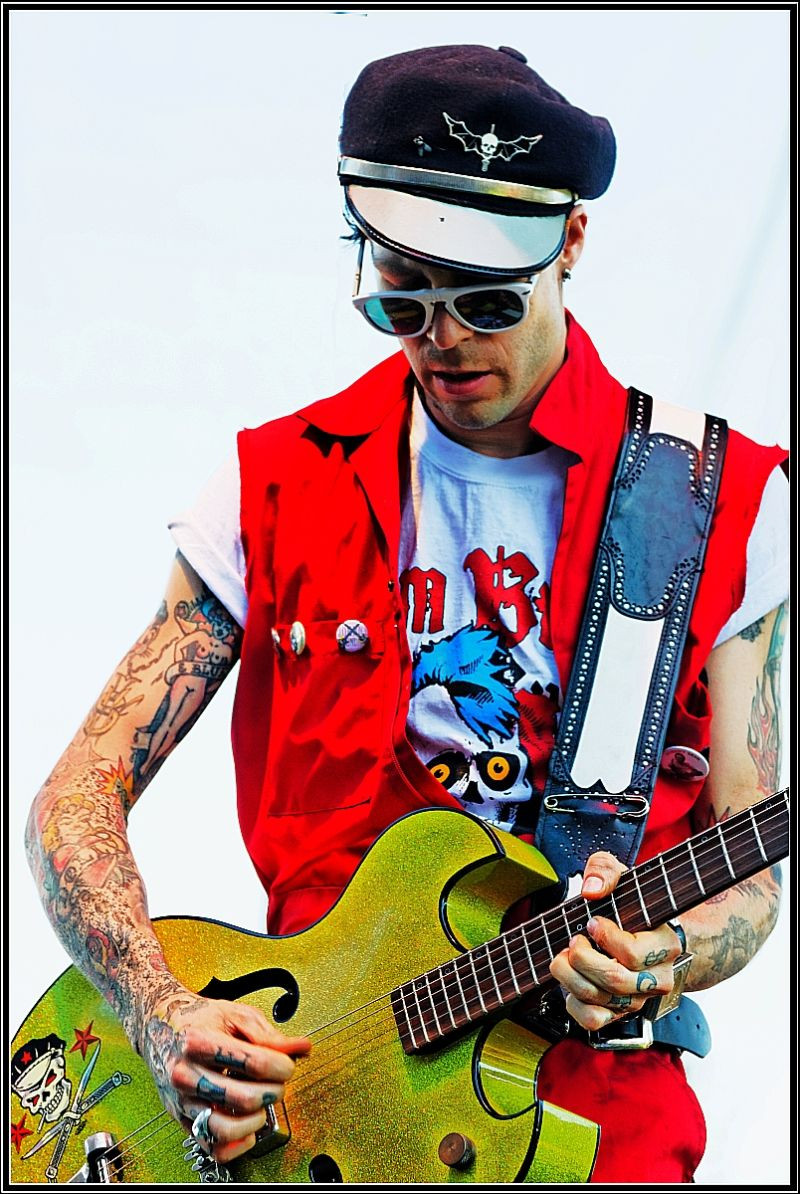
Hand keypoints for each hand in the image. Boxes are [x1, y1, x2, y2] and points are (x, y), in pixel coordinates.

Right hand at [139, 986, 311, 1163]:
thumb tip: (300, 1048)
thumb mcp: (235, 1015)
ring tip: (262, 1104)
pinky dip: (237, 1144)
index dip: (281, 1065)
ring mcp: (182, 1100)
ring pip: (226, 1129)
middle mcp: (186, 1074)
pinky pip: (212, 1147)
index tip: (287, 1064)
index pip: (254, 1063)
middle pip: (244, 1097)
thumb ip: (269, 1034)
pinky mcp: (182, 1119)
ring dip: (256, 1120)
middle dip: (273, 1092)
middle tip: (277, 1082)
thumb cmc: (199, 1020)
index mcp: (199, 1041)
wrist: (159, 1026)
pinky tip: (247, 1126)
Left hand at [549, 851, 683, 1031]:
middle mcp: (657, 979)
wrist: (645, 934)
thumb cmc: (633, 905)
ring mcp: (638, 1000)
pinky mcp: (619, 1015)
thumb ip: (606, 871)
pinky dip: (573, 1002)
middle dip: (581, 957)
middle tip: (574, 939)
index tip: (592, 922)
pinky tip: (571, 981)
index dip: (604, 936)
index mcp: (667, 946)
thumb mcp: (623, 877)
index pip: (632, 953)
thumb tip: (592, 890)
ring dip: (569, 976)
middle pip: (613, 979)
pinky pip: (592, 1020)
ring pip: (599, 999)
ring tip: (565, 956)